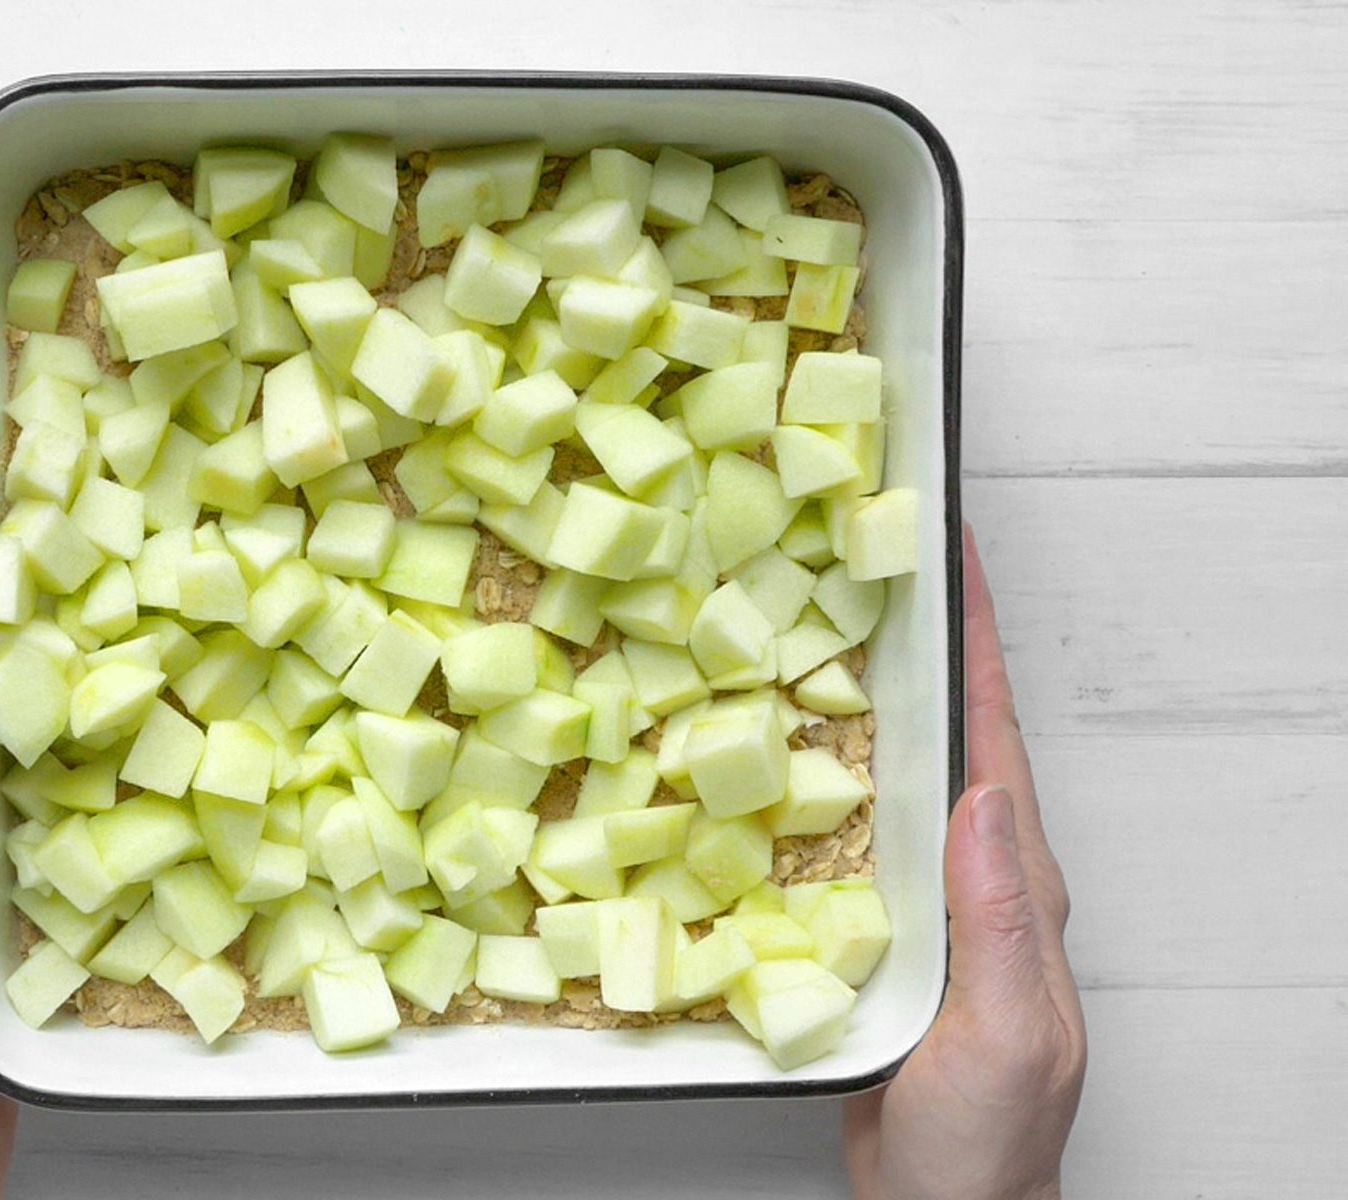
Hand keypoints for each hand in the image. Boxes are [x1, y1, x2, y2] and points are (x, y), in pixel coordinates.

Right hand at [843, 526, 1086, 1198]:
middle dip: (911, 640)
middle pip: (940, 733)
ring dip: (849, 695)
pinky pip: (836, 831)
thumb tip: (985, 795)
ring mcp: (917, 903)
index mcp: (1015, 884)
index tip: (949, 553)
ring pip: (881, 774)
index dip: (974, 640)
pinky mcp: (863, 932)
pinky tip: (759, 753)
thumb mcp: (1006, 1031)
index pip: (994, 737)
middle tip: (863, 558)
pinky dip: (804, 775)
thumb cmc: (986, 1142)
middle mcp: (969, 878)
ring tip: (802, 622)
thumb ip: (1000, 919)